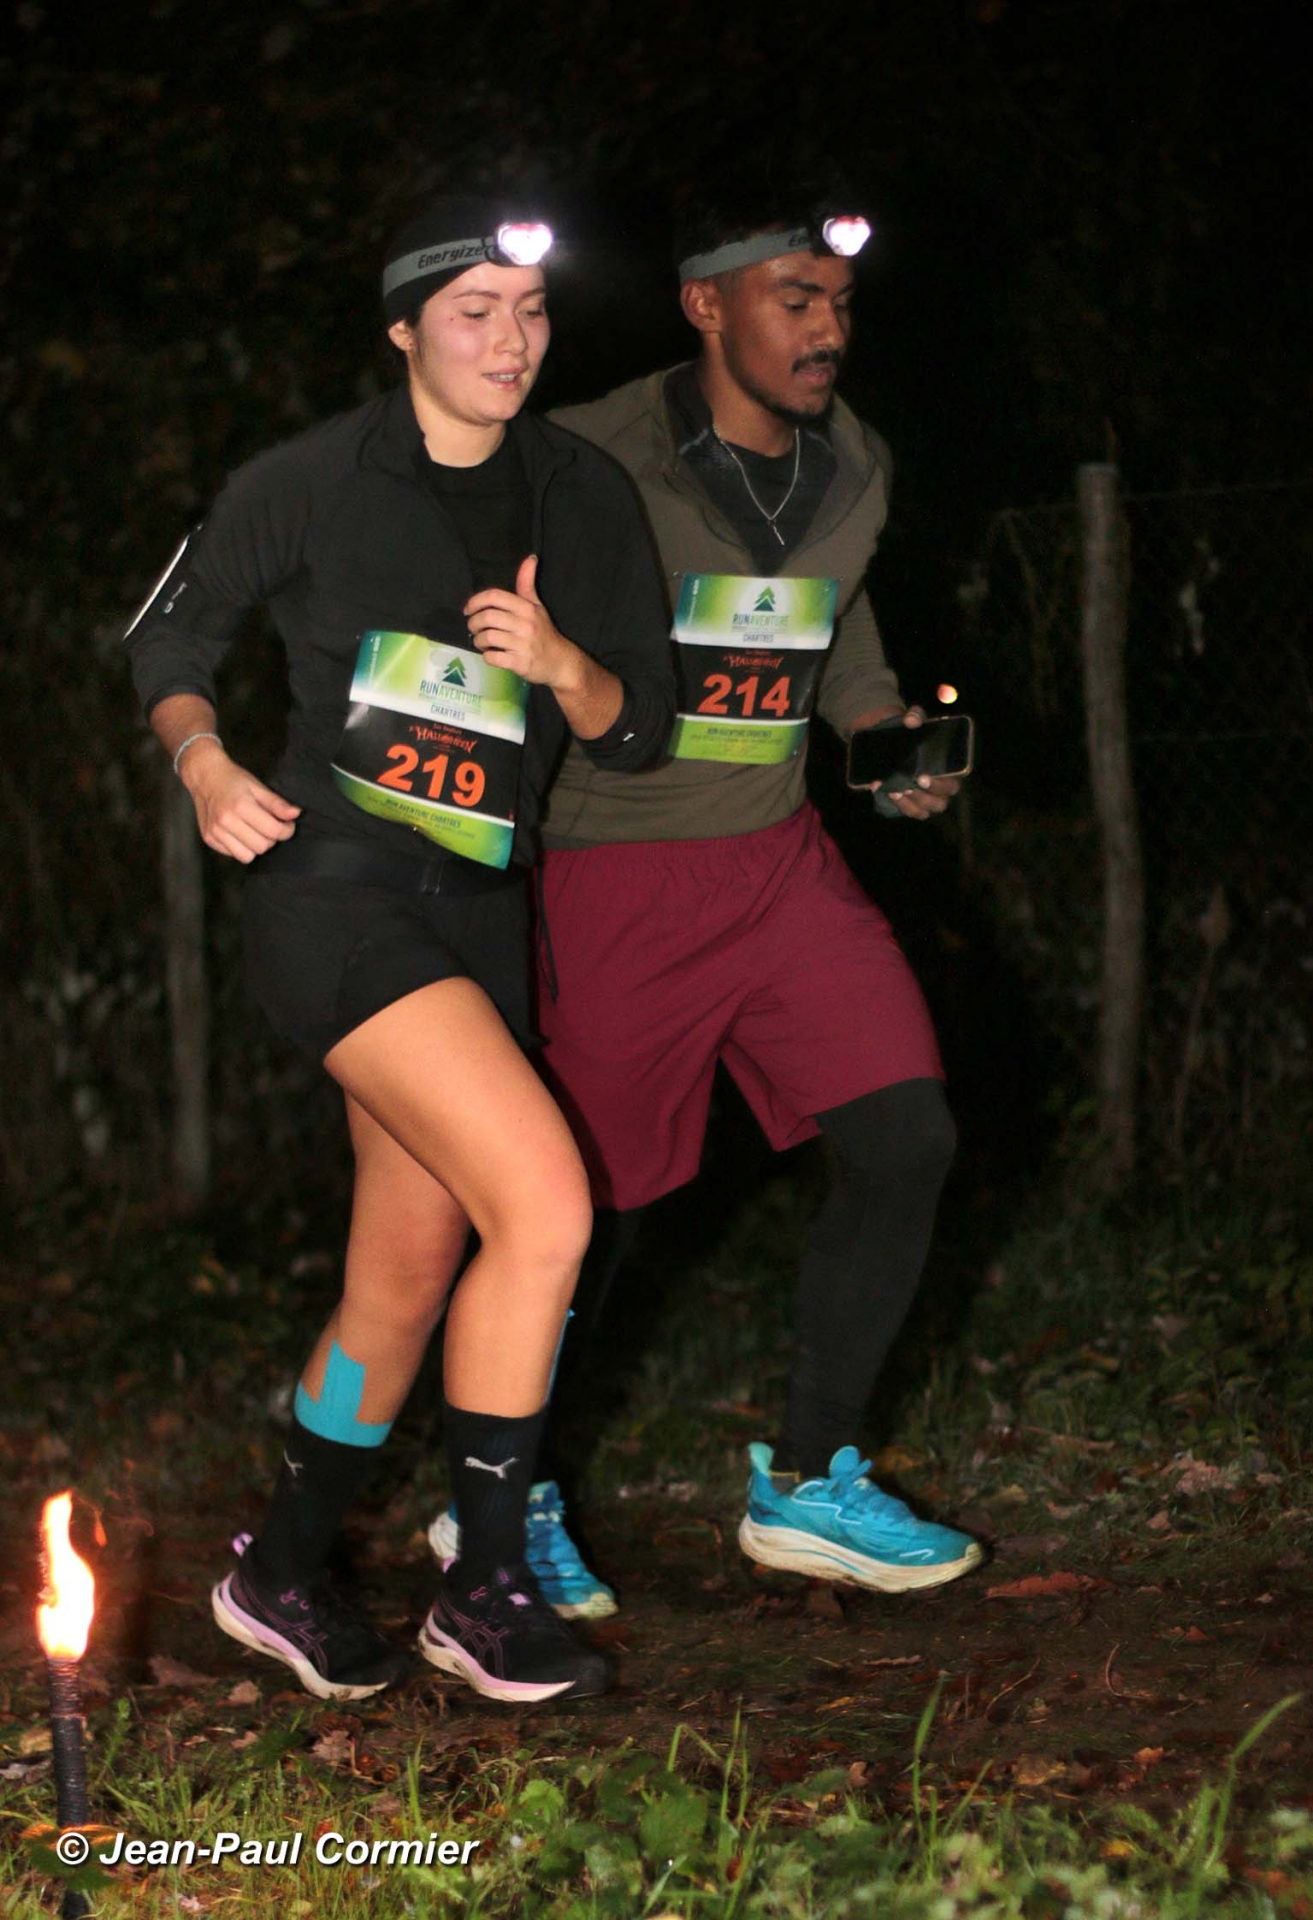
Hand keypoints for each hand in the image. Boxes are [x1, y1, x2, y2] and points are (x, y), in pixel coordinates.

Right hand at [181, 740, 299, 862]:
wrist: (205, 776)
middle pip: (262, 847)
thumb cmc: (233, 780)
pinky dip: (241, 847)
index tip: (287, 824)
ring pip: (247, 856)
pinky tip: (240, 833)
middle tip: (270, 826)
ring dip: (256, 846)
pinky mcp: (209, 839)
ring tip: (255, 831)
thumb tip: (296, 814)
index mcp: (241, 806)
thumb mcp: (258, 786)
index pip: (273, 832)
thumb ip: (277, 803)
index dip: (286, 830)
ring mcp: (215, 832)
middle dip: (272, 839)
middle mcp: (225, 822)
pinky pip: (233, 855)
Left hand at [463, 556, 585, 692]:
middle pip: (488, 617)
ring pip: (487, 637)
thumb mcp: (537, 606)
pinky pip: (493, 657)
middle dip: (473, 622)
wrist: (560, 661)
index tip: (468, 609)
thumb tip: (530, 558)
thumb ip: (527, 584)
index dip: (476, 601)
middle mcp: (525, 624)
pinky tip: (490, 654)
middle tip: (473, 627)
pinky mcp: (520, 663)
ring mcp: (523, 645)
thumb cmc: (544, 632)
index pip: (495, 596)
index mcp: (527, 608)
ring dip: (478, 640)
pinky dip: (487, 656)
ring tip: (480, 641)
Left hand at [860, 705, 961, 820]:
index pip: (954, 782)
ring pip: (925, 809)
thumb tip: (911, 721)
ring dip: (909, 802)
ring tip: (893, 789)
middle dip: (924, 795)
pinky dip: (899, 804)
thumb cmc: (913, 735)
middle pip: (940, 801)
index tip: (923, 777)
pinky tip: (885, 791)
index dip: (940, 784)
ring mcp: (929, 799)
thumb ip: (915, 716)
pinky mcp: (915, 805)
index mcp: (951, 769)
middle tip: (908, 785)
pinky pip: (911, 811)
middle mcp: (943, 788)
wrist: (896, 744)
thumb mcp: (914, 720)